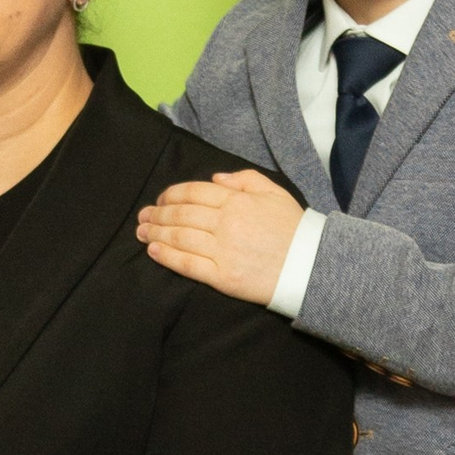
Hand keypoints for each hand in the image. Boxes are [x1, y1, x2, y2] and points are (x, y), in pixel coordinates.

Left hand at [134, 168, 305, 306]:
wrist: (312, 266)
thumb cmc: (295, 229)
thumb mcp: (275, 193)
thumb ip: (244, 179)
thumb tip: (215, 177)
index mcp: (237, 201)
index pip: (194, 192)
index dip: (171, 195)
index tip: (160, 199)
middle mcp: (226, 223)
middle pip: (181, 215)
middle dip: (157, 214)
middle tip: (143, 216)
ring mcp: (223, 251)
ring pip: (179, 238)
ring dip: (155, 233)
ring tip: (141, 231)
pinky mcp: (223, 277)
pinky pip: (187, 264)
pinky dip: (167, 256)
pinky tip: (153, 250)